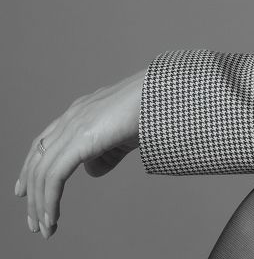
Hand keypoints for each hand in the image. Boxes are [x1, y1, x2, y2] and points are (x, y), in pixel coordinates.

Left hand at [14, 67, 146, 238]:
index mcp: (80, 110)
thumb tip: (91, 170)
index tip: (23, 192)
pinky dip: (49, 201)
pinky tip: (53, 218)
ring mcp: (74, 125)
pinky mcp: (81, 139)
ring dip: (39, 204)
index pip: (43, 142)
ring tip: (44, 227)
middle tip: (34, 221)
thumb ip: (105, 151)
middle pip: (37, 159)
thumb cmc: (150, 110)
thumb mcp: (123, 135)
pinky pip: (54, 176)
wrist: (162, 93)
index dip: (29, 168)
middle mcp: (71, 116)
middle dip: (32, 194)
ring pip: (42, 172)